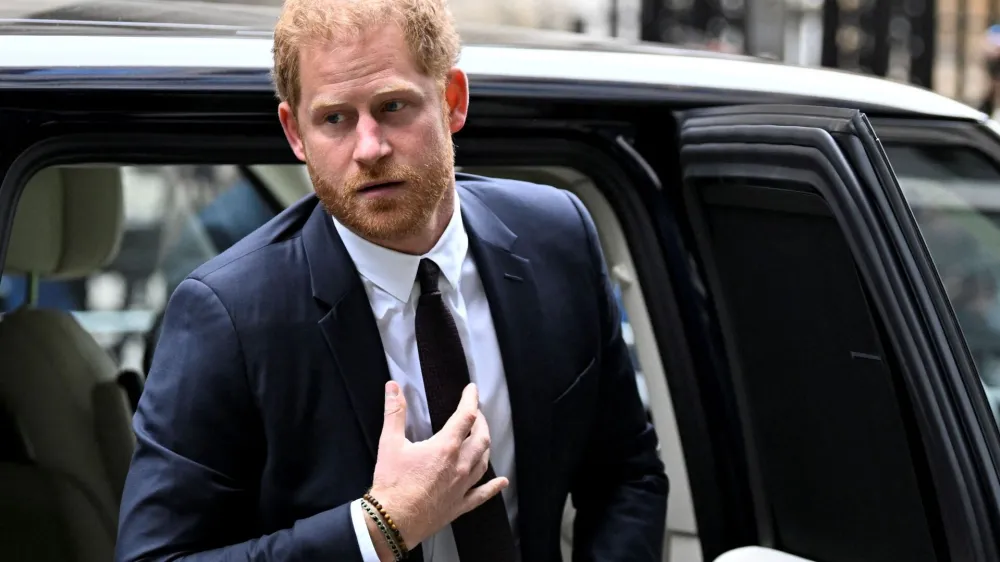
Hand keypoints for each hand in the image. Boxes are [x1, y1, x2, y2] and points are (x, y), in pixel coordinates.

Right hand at [367, 381, 507, 549]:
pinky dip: (494, 487)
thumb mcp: (390, 443)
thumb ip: (394, 413)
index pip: (465, 416)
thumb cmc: (392, 483)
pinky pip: (482, 494)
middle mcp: (460, 465)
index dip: (471, 400)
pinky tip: (502, 482)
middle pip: (481, 438)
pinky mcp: (460, 504)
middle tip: (476, 414)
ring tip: (482, 438)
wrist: (393, 521)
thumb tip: (393, 388)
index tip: (472, 390)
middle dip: (481, 422)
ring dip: (485, 446)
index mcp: (445, 447)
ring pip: (484, 461)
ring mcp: (463, 486)